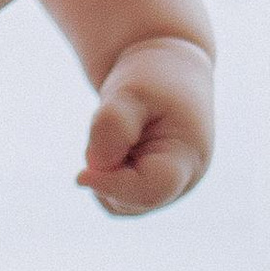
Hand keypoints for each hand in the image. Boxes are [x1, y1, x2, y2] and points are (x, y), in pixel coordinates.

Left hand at [77, 40, 213, 215]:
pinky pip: (112, 197)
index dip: (114, 186)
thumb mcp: (132, 89)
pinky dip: (103, 174)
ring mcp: (166, 189)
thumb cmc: (154, 76)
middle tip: (110, 124)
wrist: (166, 67)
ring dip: (103, 172)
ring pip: (117, 203)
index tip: (80, 176)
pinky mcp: (148, 188)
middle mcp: (183, 181)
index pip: (152, 189)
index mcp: (189, 157)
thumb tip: (96, 165)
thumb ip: (114, 123)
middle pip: (130, 200)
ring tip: (119, 130)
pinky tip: (113, 144)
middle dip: (107, 170)